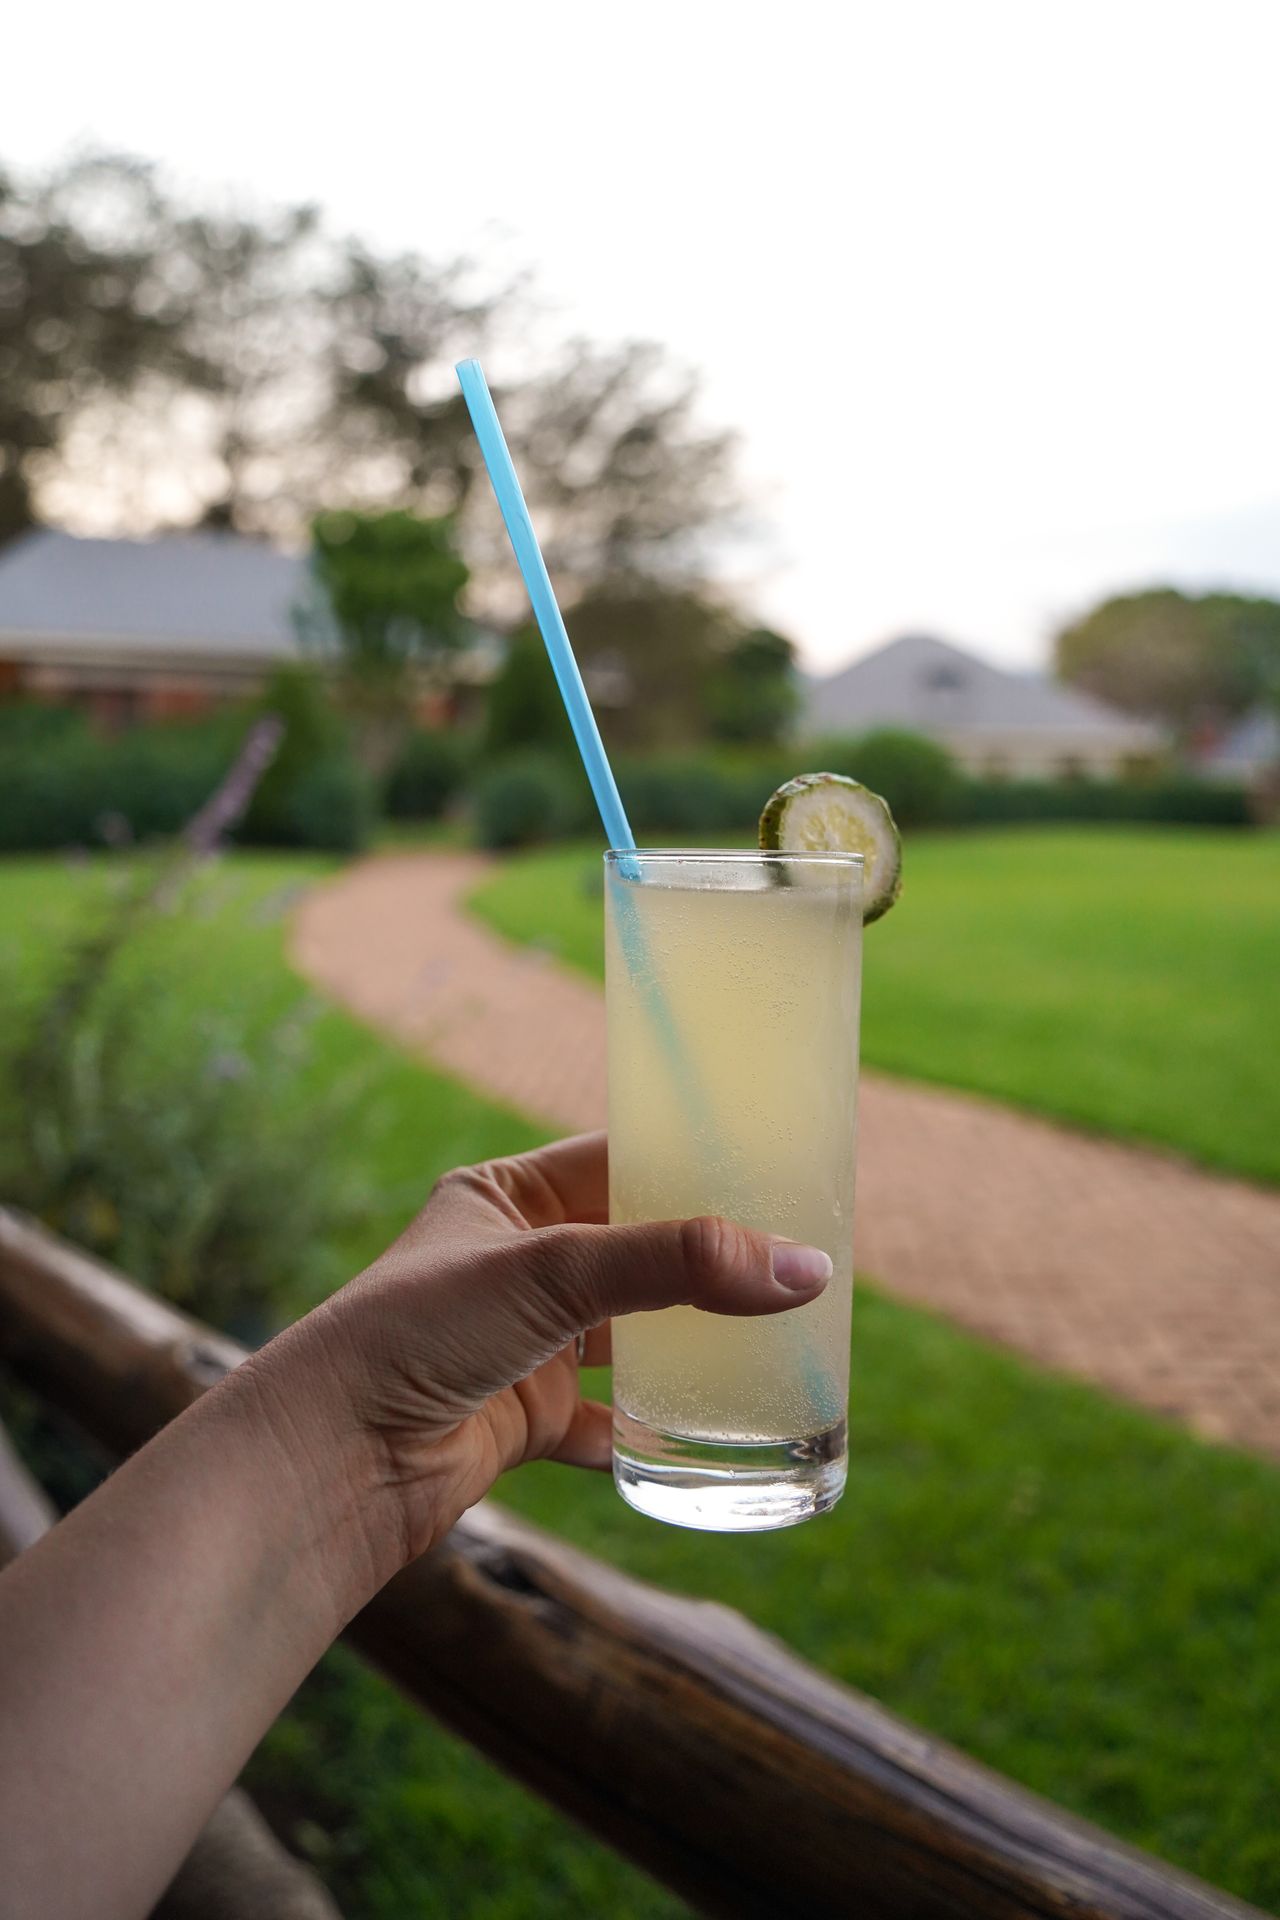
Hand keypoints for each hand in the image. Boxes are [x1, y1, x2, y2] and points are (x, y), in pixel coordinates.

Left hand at [253, 1132, 832, 1573]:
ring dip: (686, 1343)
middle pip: (633, 1251)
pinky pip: (607, 1422)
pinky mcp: (522, 1419)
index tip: (774, 1170)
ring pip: (627, 1336)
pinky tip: (709, 1432)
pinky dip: (652, 1429)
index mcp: (504, 1197)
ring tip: (775, 1335)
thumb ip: (680, 1263)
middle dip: (705, 1259)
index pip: (617, 1160)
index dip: (690, 1163)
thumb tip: (806, 1268)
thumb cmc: (421, 1330)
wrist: (331, 1458)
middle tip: (795, 1257)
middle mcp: (512, 1266)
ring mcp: (519, 1345)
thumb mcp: (556, 1270)